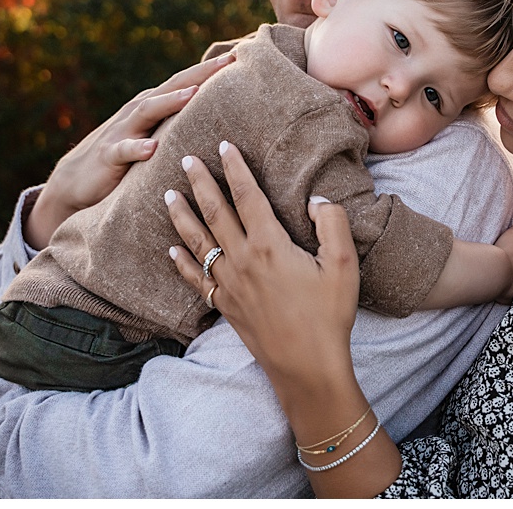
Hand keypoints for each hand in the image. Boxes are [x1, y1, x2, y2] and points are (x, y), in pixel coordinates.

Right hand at [25, 52, 235, 248]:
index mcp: (154, 105)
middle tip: (227, 62)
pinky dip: (137, 147)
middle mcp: (139, 111)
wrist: (76, 180)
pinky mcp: (109, 155)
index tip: (240, 56)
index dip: (211, 69)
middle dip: (200, 73)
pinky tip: (151, 148)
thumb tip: (220, 118)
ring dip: (171, 101)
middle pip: (172, 86)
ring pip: (148, 111)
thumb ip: (180, 124)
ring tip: (194, 94)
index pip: (186, 81)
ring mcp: (123, 131)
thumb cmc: (127, 157)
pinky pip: (123, 150)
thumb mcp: (155, 136)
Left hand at [166, 141, 359, 386]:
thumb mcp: (344, 265)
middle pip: (215, 212)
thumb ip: (332, 224)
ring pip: (198, 242)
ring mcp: (229, 285)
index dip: (235, 168)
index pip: (247, 196)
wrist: (306, 367)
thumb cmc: (329, 316)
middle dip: (200, 182)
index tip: (224, 146)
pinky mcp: (225, 306)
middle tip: (185, 158)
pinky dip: (181, 261)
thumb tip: (316, 199)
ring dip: (182, 216)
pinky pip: (196, 278)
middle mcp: (242, 260)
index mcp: (269, 245)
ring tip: (168, 195)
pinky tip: (171, 249)